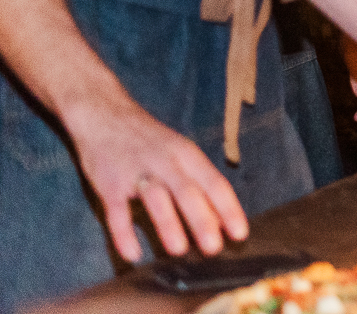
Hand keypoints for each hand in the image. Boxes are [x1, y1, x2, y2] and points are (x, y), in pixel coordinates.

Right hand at [68, 91, 247, 262]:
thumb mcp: (179, 149)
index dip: (228, 209)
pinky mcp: (108, 183)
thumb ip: (196, 179)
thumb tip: (220, 214)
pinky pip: (116, 212)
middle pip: (188, 192)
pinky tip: (133, 254)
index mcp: (187, 154)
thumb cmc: (149, 139)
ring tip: (179, 250)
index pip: (214, 183)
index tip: (240, 234)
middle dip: (202, 221)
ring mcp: (136, 172)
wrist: (104, 113)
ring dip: (168, 224)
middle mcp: (165, 161)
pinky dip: (123, 234)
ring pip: (156, 199)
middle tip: (214, 249)